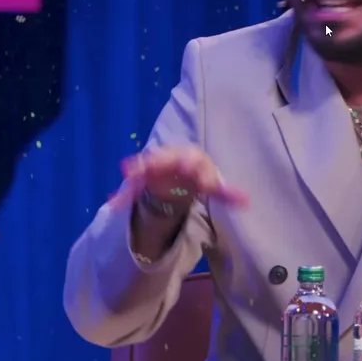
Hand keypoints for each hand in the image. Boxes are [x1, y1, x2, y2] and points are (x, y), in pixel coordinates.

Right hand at [108, 145, 248, 210]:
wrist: (178, 168)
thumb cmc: (198, 175)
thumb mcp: (213, 183)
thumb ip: (227, 193)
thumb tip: (247, 202)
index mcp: (191, 158)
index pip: (193, 159)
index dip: (191, 164)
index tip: (188, 169)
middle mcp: (172, 157)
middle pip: (165, 158)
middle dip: (158, 162)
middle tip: (152, 166)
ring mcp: (155, 166)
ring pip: (146, 166)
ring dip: (137, 169)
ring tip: (128, 174)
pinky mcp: (142, 177)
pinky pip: (133, 185)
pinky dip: (125, 194)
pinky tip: (115, 203)